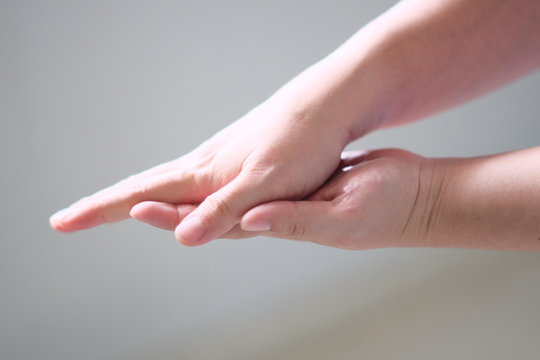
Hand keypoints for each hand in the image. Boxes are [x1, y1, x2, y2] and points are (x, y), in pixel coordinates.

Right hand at [49, 96, 350, 245]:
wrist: (324, 108)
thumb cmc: (300, 145)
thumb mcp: (265, 185)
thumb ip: (225, 211)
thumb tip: (181, 238)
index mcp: (203, 173)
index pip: (140, 194)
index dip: (99, 211)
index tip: (62, 223)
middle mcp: (203, 166)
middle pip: (142, 188)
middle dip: (103, 205)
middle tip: (68, 219)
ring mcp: (217, 161)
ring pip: (163, 184)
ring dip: (130, 198)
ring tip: (106, 209)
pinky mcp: (233, 159)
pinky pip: (189, 181)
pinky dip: (165, 191)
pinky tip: (171, 193)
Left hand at [131, 149, 435, 249]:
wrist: (414, 197)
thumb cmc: (387, 208)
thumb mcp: (341, 214)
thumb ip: (294, 219)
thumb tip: (249, 220)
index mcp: (281, 223)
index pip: (219, 225)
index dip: (179, 219)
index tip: (140, 210)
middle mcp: (277, 216)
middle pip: (216, 218)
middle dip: (174, 213)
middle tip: (133, 205)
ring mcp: (287, 203)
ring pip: (232, 203)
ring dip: (198, 201)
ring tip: (167, 195)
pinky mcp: (299, 187)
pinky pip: (256, 189)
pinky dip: (231, 187)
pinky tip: (223, 181)